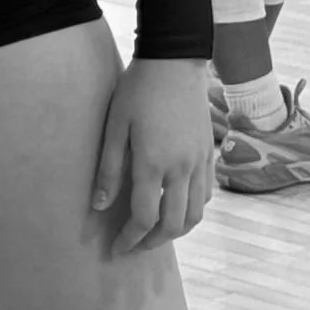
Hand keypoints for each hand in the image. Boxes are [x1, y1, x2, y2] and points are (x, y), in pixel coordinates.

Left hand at [91, 56, 211, 253]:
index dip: (130, 239)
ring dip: (176, 231)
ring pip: (196, 215)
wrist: (174, 61)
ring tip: (155, 232)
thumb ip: (109, 169)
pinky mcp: (210, 153)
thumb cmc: (138, 89)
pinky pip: (206, 195)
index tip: (116, 249)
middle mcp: (182, 169)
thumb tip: (99, 207)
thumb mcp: (115, 125)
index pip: (144, 218)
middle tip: (134, 245)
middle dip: (152, 242)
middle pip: (173, 225)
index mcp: (154, 163)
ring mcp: (200, 162)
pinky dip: (193, 210)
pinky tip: (177, 205)